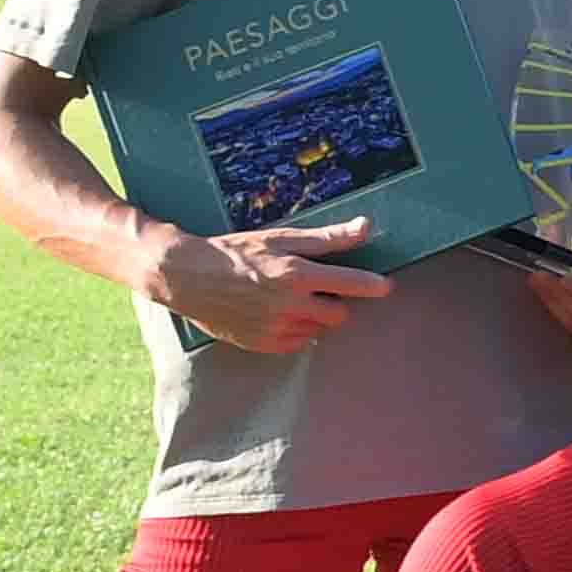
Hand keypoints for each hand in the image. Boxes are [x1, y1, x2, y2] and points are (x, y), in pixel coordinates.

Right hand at [153, 214, 389, 353]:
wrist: (186, 277)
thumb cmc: (235, 252)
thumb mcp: (280, 238)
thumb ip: (326, 238)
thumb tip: (366, 227)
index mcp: (296, 275)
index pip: (350, 284)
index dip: (373, 286)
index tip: (386, 287)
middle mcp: (288, 305)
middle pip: (339, 314)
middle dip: (335, 301)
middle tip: (319, 288)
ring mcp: (275, 328)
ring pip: (318, 330)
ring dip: (315, 317)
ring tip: (292, 299)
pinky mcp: (262, 344)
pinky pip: (298, 343)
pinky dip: (296, 330)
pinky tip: (280, 314)